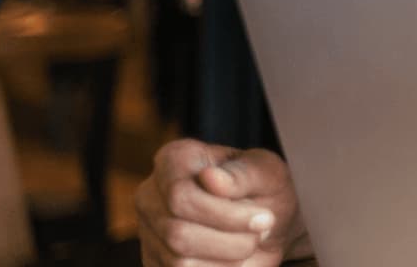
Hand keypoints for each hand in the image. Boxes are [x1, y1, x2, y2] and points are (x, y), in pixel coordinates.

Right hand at [136, 139, 307, 266]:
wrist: (266, 226)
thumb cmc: (265, 191)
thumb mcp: (268, 174)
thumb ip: (243, 174)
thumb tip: (210, 178)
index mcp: (174, 159)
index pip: (180, 195)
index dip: (225, 214)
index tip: (265, 218)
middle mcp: (151, 194)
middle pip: (178, 232)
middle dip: (231, 240)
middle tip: (261, 232)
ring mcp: (148, 231)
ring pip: (178, 261)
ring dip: (227, 259)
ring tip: (248, 243)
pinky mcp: (154, 262)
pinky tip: (233, 259)